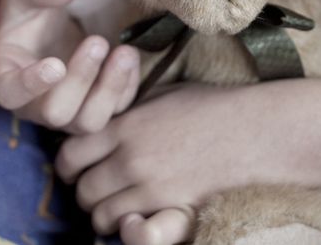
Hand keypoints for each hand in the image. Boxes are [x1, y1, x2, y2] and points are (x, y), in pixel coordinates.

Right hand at [0, 0, 140, 132]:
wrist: (45, 26)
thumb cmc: (27, 10)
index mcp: (5, 77)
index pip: (12, 93)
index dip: (32, 84)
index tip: (54, 64)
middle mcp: (33, 105)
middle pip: (56, 113)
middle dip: (80, 80)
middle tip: (97, 41)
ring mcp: (66, 111)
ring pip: (89, 122)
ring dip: (110, 89)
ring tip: (125, 52)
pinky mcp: (94, 107)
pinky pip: (115, 111)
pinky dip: (126, 87)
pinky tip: (130, 57)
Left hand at [55, 77, 320, 242]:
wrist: (251, 131)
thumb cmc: (210, 107)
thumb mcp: (162, 95)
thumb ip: (128, 110)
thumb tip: (103, 116)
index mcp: (126, 125)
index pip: (72, 152)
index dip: (69, 164)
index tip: (75, 167)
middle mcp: (130, 156)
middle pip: (82, 189)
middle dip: (83, 192)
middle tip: (94, 189)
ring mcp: (148, 185)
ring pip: (100, 214)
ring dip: (102, 212)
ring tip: (114, 205)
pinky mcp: (168, 206)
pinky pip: (127, 226)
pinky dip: (124, 225)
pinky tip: (135, 215)